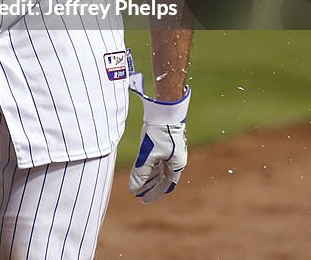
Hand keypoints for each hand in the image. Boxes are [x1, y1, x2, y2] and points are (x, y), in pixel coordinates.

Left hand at [128, 73, 189, 203]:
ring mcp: (171, 153)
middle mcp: (175, 161)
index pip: (165, 185)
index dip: (154, 193)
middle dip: (149, 187)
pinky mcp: (165, 145)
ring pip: (159, 170)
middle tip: (137, 194)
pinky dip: (149, 168)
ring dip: (148, 178)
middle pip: (162, 179)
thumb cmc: (159, 132)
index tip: (143, 199)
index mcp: (176, 165)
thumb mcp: (149, 154)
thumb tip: (134, 188)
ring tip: (137, 184)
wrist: (165, 112)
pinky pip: (157, 161)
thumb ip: (141, 171)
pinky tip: (140, 170)